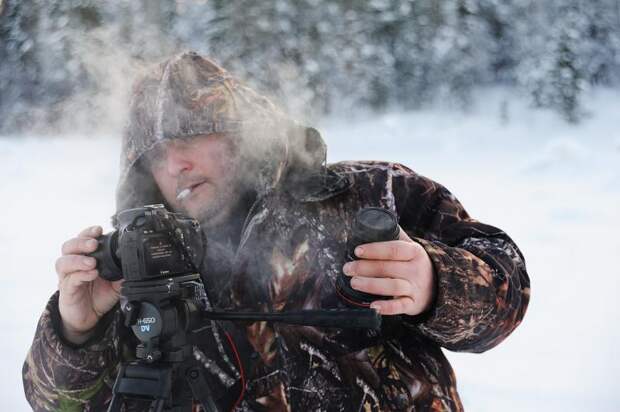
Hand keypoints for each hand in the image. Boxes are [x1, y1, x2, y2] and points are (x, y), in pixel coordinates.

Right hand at [55, 225, 122, 343]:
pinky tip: (92, 274)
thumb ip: (123, 272)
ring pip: (63, 262)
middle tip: (94, 244)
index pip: (81, 239)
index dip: (88, 232)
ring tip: (92, 262)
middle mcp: (73, 265)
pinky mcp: (66, 291)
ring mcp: (67, 278)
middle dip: (81, 242)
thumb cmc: (99, 295)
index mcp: (84, 258)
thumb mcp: (116, 282)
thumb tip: (136, 263)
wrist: (89, 317)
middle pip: (68, 247)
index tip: (99, 230)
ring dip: (78, 259)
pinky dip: (81, 275)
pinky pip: (70, 280)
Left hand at [342, 227, 434, 315]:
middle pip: (388, 267)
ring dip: (371, 285)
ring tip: (354, 282)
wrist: (439, 285)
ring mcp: (415, 288)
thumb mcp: (409, 247)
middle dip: (364, 268)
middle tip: (347, 268)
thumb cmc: (414, 263)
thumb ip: (393, 235)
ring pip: (392, 286)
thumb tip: (371, 220)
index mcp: (414, 252)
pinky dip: (387, 308)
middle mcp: (416, 269)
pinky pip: (400, 306)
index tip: (357, 250)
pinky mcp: (413, 304)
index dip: (374, 249)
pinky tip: (373, 306)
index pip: (393, 249)